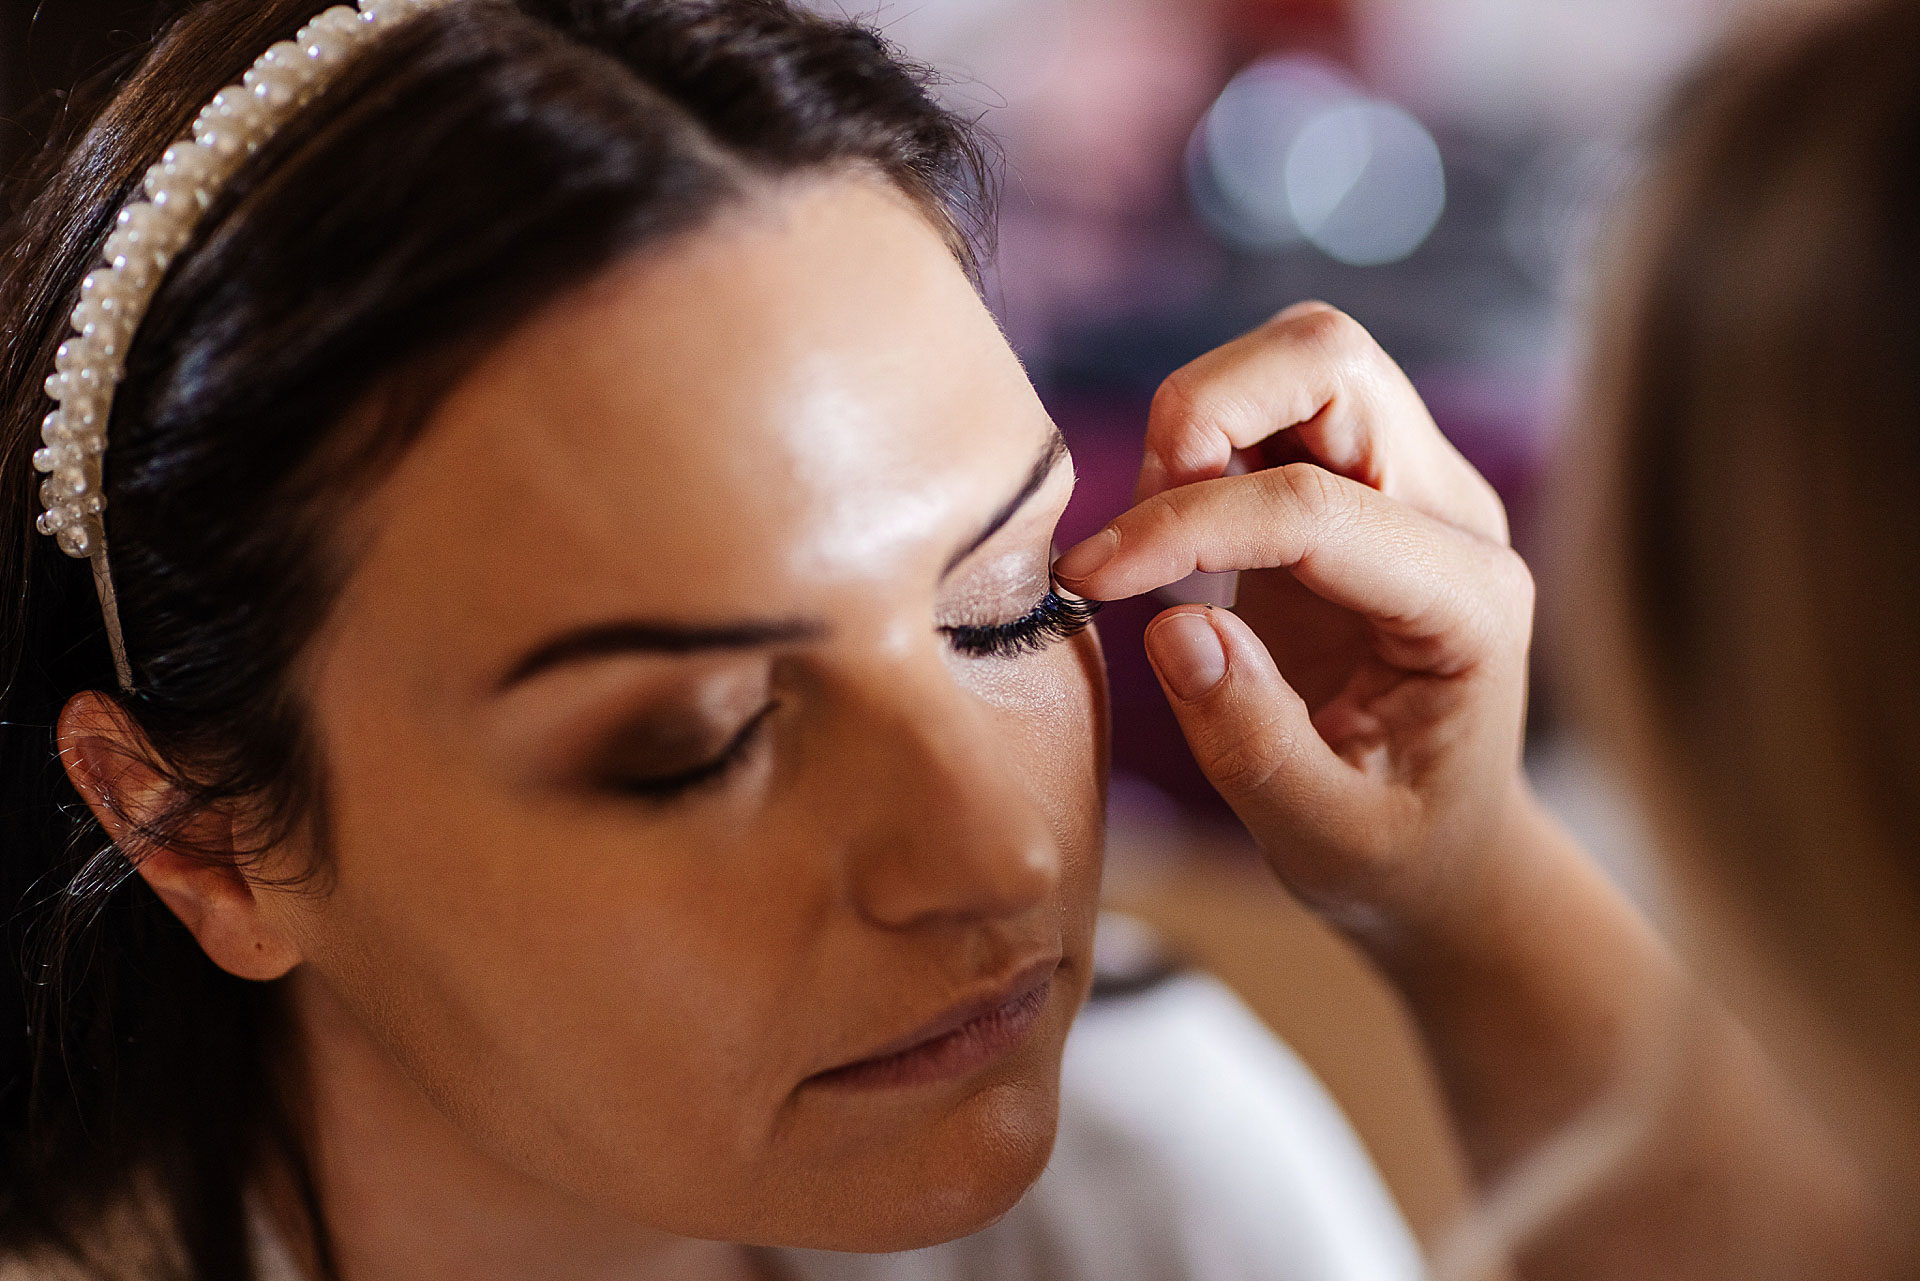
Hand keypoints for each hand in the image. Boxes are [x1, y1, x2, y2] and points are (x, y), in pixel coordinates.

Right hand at [1054, 303, 1534, 936]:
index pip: (1316, 508)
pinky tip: (1173, 542)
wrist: (1449, 851)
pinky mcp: (1356, 485)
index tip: (1090, 581)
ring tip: (1151, 541)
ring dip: (1198, 419)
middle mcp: (1452, 517)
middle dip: (1203, 412)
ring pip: (1301, 358)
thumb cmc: (1398, 853)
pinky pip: (1272, 406)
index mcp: (1467, 604)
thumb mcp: (1326, 839)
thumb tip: (1173, 628)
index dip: (1185, 528)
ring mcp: (1408, 487)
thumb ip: (1252, 742)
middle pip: (1328, 361)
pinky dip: (1199, 443)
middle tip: (1131, 530)